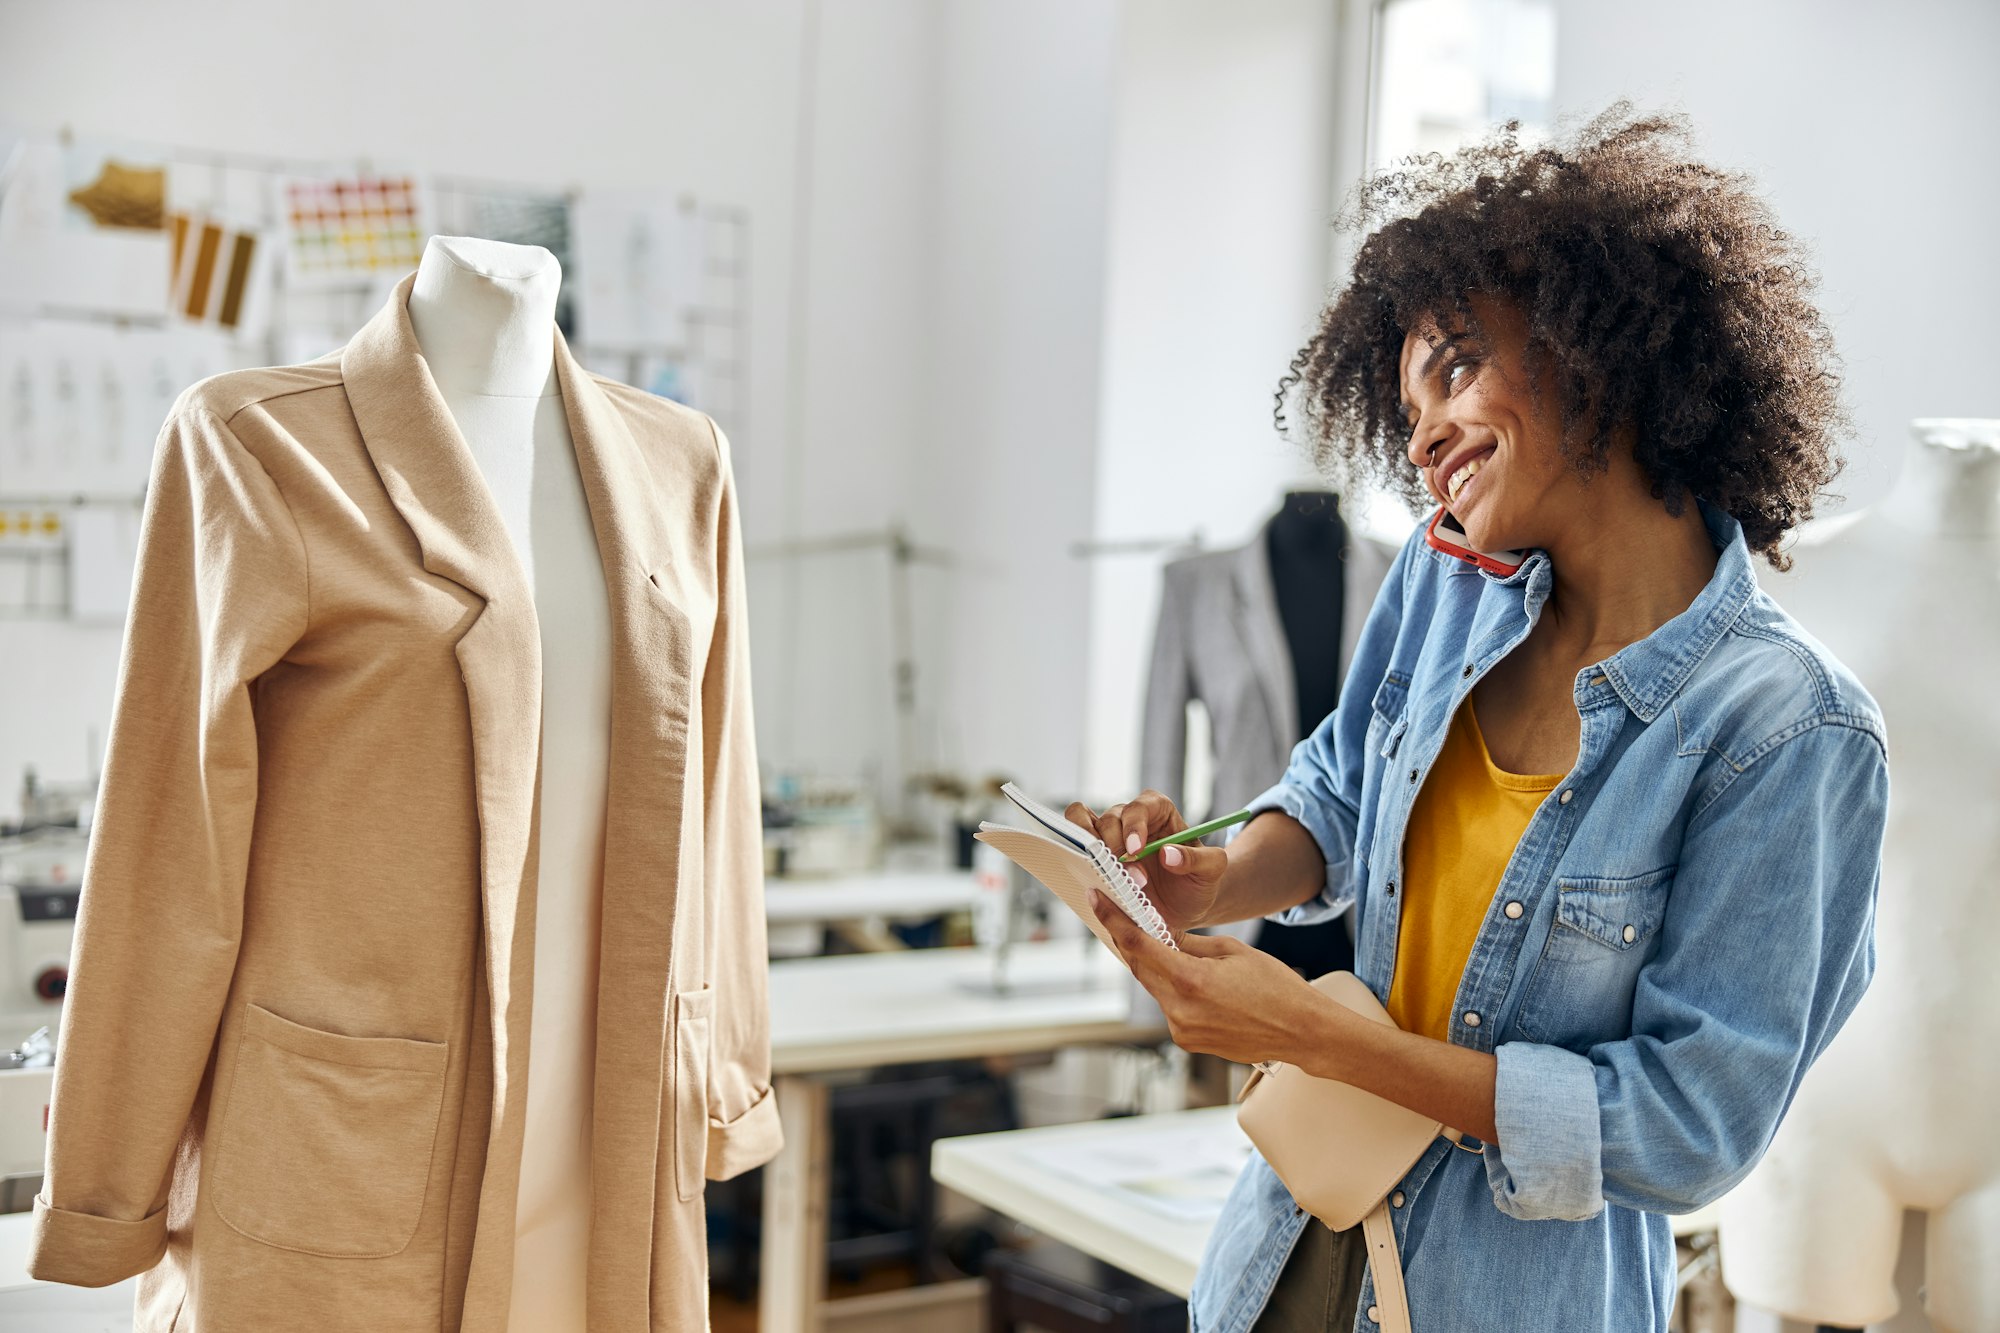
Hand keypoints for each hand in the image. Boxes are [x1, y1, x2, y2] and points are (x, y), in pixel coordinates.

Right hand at [1065, 790, 1226, 933]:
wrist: (1186, 905)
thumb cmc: (1199, 880)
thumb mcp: (1213, 870)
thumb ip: (1199, 859)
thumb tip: (1167, 853)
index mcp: (1160, 811)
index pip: (1140, 807)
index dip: (1134, 826)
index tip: (1136, 851)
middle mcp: (1132, 818)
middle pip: (1110, 818)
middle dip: (1117, 849)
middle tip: (1134, 878)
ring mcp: (1110, 834)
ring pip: (1084, 823)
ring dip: (1091, 849)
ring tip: (1106, 874)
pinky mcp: (1096, 854)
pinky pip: (1075, 842)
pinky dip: (1075, 853)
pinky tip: (1092, 876)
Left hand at [1088, 887, 1334, 1069]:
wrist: (1302, 1032)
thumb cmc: (1276, 987)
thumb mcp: (1231, 951)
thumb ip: (1189, 942)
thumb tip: (1159, 932)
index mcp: (1190, 981)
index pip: (1137, 945)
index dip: (1113, 920)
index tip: (1097, 900)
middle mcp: (1179, 1010)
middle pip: (1139, 967)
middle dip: (1130, 940)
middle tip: (1123, 914)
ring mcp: (1181, 1030)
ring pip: (1153, 987)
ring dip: (1152, 964)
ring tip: (1160, 943)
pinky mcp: (1187, 1041)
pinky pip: (1168, 1005)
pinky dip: (1169, 986)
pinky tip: (1184, 974)